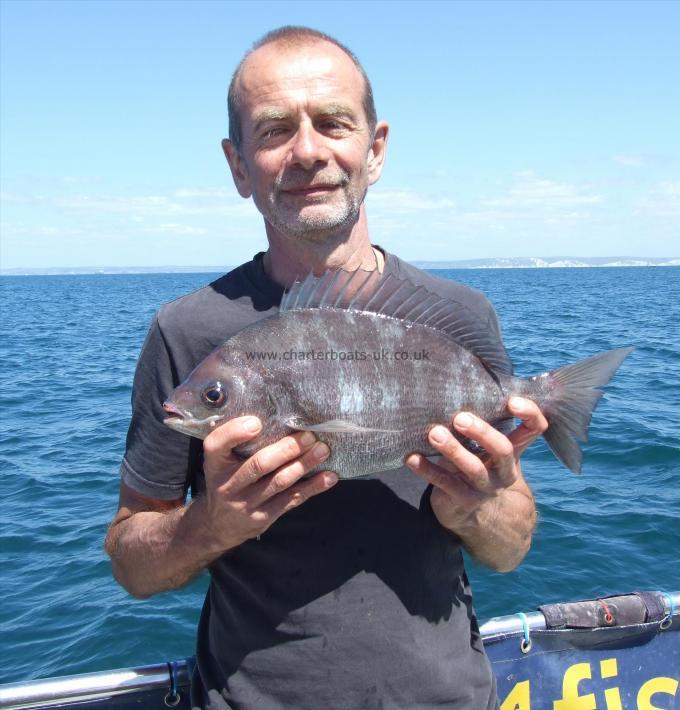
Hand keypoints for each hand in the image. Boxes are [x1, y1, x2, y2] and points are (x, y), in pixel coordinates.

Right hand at [196, 416, 337, 552]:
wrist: (217, 526)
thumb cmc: (225, 481)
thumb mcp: (219, 462)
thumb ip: (235, 442)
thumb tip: (272, 414)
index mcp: (215, 464)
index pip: (216, 445)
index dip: (235, 433)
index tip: (256, 423)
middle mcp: (227, 485)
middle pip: (259, 465)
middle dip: (288, 449)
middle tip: (309, 436)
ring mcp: (246, 504)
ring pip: (280, 482)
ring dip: (304, 464)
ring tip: (323, 450)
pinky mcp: (264, 517)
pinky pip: (291, 500)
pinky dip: (313, 487)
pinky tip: (328, 477)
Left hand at [405, 397, 546, 539]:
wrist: (477, 517)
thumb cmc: (478, 466)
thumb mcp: (486, 448)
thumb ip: (484, 422)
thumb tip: (460, 381)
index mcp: (513, 451)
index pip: (534, 430)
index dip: (529, 415)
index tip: (512, 401)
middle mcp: (503, 470)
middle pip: (502, 450)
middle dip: (482, 432)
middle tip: (460, 418)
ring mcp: (484, 487)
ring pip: (473, 468)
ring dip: (453, 450)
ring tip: (434, 433)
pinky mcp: (463, 500)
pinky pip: (444, 483)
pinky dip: (426, 469)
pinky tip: (411, 457)